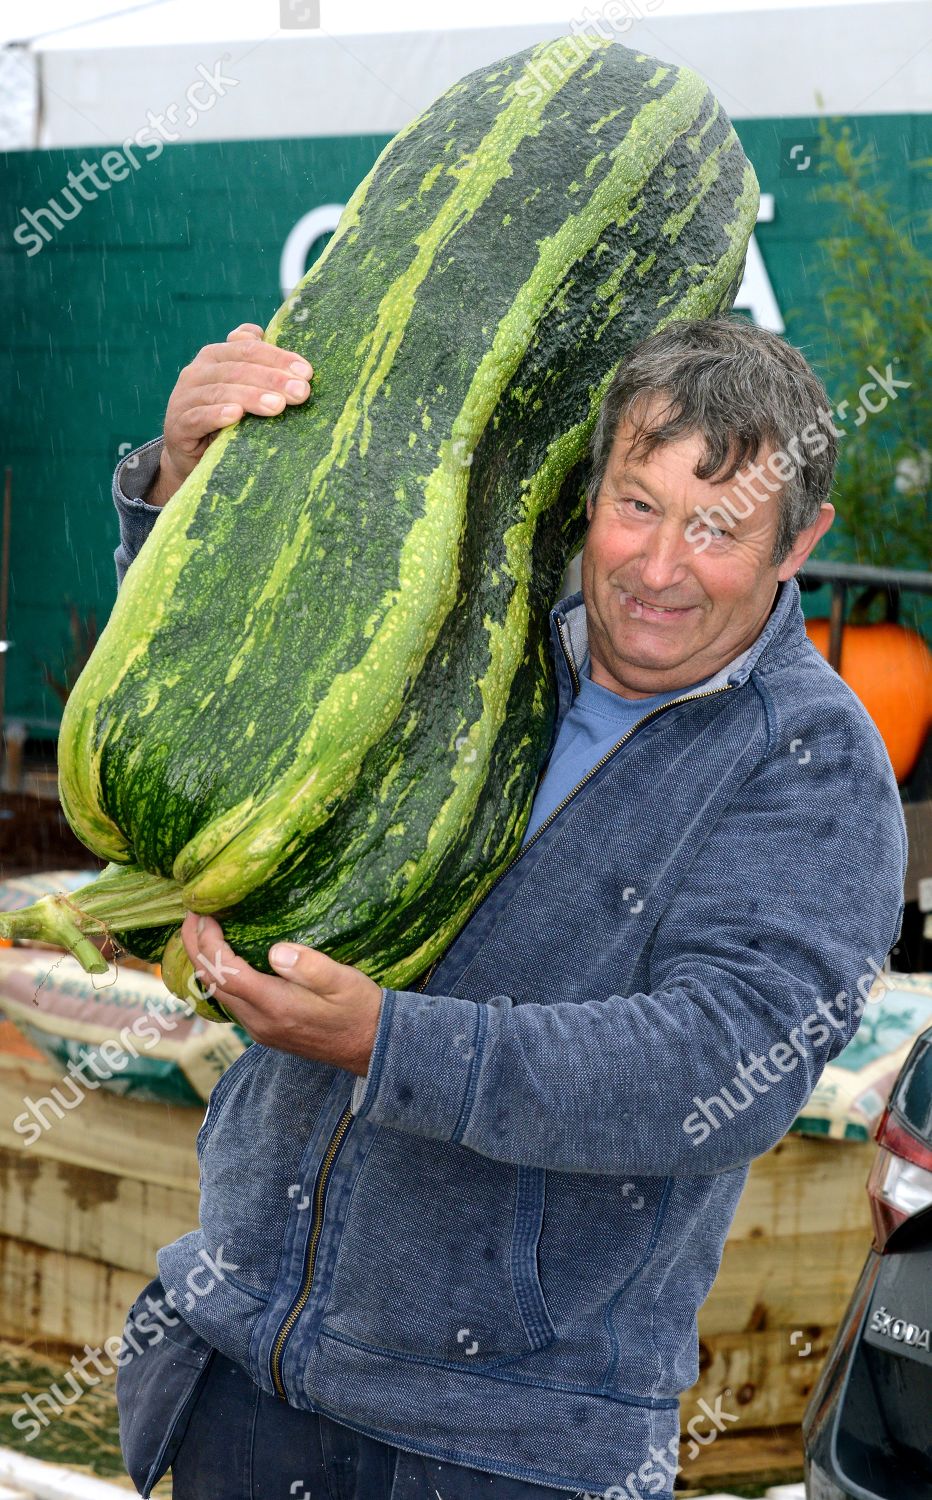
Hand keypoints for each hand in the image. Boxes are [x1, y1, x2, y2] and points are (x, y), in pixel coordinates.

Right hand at [148, 323, 313, 505]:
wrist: (192, 457)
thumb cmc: (225, 420)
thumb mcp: (242, 389)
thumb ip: (253, 363)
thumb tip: (262, 332)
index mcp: (215, 356)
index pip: (249, 349)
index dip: (278, 358)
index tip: (307, 373)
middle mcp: (197, 372)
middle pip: (237, 369)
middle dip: (273, 379)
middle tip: (301, 392)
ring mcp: (184, 398)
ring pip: (220, 391)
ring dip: (251, 397)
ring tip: (278, 406)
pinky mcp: (178, 426)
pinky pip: (198, 417)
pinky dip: (217, 415)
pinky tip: (236, 416)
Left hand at [180, 912, 382, 1076]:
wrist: (372, 1047)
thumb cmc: (360, 1009)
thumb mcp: (344, 981)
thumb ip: (310, 967)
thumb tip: (276, 950)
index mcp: (275, 1005)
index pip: (226, 971)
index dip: (207, 942)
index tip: (202, 914)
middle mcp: (260, 1021)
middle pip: (213, 983)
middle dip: (196, 948)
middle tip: (190, 916)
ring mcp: (260, 1029)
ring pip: (218, 994)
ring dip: (204, 963)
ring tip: (199, 933)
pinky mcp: (266, 1031)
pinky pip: (230, 1001)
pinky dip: (218, 977)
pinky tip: (223, 960)